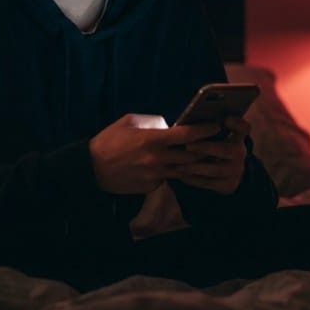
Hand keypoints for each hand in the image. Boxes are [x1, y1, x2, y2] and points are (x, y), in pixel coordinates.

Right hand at [88, 114, 221, 194]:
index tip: (215, 126)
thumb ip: (153, 122)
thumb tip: (170, 124)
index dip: (204, 130)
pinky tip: (179, 167)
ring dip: (195, 164)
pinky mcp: (151, 187)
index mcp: (152, 139)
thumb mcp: (129, 122)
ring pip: (184, 171)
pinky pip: (169, 179)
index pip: (187, 135)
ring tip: (205, 156)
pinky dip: (175, 173)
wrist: (92, 168)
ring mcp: (155, 175)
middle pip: (192, 156)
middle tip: (217, 142)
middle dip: (206, 149)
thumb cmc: (110, 141)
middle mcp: (157, 159)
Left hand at [174, 116, 250, 194]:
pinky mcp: (229, 185)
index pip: (243, 128)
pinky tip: (181, 175)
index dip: (237, 123)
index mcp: (237, 137)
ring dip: (196, 168)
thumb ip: (207, 129)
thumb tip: (186, 123)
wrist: (227, 173)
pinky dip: (194, 180)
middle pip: (226, 149)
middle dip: (206, 148)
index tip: (227, 119)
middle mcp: (239, 153)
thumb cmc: (214, 147)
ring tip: (178, 166)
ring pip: (216, 170)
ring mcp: (236, 170)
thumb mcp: (216, 137)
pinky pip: (210, 183)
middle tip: (187, 146)